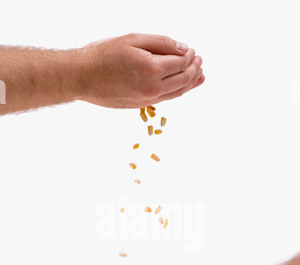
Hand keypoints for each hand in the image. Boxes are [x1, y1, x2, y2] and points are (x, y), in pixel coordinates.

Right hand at [78, 33, 204, 107]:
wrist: (83, 77)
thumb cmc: (103, 55)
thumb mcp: (133, 39)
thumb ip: (161, 43)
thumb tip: (183, 48)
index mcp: (153, 69)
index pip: (181, 63)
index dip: (190, 56)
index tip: (192, 50)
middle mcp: (153, 88)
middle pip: (183, 80)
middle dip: (194, 69)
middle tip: (200, 61)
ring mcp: (148, 99)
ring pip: (177, 93)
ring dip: (191, 84)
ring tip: (200, 77)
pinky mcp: (141, 105)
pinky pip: (166, 99)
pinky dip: (177, 92)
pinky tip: (182, 87)